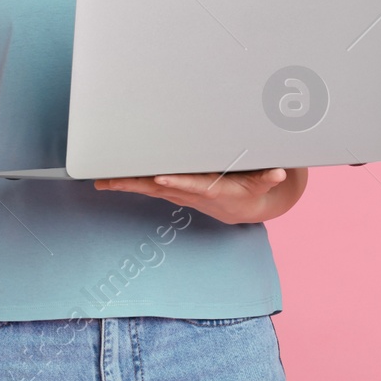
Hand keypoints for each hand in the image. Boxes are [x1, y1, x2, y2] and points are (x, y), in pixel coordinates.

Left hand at [94, 168, 289, 224]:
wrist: (240, 208)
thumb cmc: (250, 190)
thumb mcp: (263, 184)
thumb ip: (269, 177)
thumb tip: (279, 172)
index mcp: (210, 189)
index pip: (191, 185)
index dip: (176, 183)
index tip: (159, 179)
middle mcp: (189, 192)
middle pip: (159, 188)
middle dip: (136, 184)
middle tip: (111, 180)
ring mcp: (177, 192)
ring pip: (147, 188)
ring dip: (125, 184)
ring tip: (101, 180)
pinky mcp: (171, 189)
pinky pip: (146, 186)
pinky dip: (128, 182)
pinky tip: (108, 180)